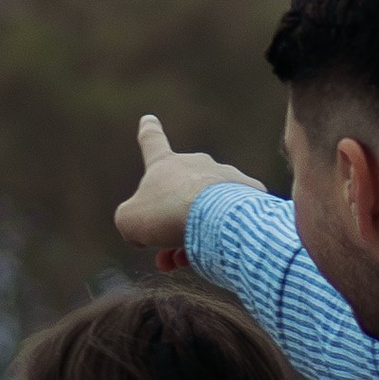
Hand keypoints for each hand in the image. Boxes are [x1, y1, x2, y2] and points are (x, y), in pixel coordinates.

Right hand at [115, 112, 259, 269]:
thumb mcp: (129, 221)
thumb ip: (131, 221)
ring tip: (187, 259)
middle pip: (180, 195)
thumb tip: (144, 233)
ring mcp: (225, 177)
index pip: (152, 142)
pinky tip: (218, 250)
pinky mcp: (249, 195)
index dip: (148, 132)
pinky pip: (233, 217)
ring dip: (194, 237)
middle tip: (168, 256)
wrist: (213, 217)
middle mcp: (197, 164)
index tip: (149, 119)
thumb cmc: (164, 214)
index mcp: (165, 164)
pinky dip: (224, 235)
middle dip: (170, 225)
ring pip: (207, 211)